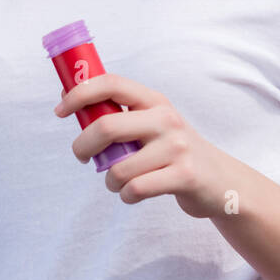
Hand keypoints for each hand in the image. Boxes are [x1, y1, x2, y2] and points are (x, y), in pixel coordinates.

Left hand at [53, 73, 226, 217]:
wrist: (220, 180)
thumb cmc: (173, 151)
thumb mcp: (153, 123)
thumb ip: (120, 112)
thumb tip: (69, 92)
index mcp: (154, 100)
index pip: (111, 83)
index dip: (80, 94)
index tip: (60, 110)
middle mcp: (166, 119)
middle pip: (106, 127)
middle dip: (82, 147)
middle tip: (83, 157)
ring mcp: (177, 147)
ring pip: (118, 169)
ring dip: (109, 182)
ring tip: (118, 182)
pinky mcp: (184, 176)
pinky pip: (135, 190)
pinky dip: (126, 196)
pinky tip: (133, 193)